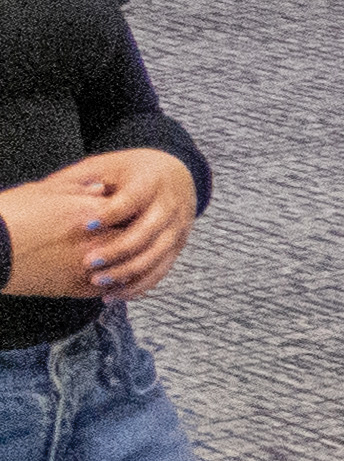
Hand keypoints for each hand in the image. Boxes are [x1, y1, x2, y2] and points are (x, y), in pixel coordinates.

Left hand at [5, 154, 186, 302]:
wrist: (174, 174)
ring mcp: (177, 228)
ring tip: (97, 282)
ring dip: (127, 273)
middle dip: (118, 250)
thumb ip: (82, 179)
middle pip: (148, 232)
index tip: (86, 226)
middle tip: (88, 262)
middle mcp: (170, 205)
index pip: (133, 200)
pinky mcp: (177, 246)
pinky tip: (114, 295)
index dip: (111, 213)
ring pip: (156, 256)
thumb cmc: (130, 171)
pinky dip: (139, 285)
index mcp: (151, 181)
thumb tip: (48, 190)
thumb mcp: (107, 165)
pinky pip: (161, 270)